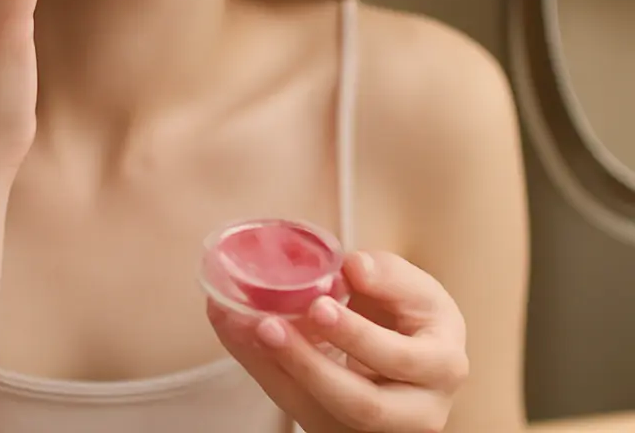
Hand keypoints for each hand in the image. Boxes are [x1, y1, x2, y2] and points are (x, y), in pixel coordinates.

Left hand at [209, 251, 468, 432]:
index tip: (318, 301)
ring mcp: (377, 431)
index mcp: (442, 365)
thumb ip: (386, 274)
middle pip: (363, 405)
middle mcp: (418, 412)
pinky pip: (298, 407)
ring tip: (252, 328)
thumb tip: (353, 266)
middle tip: (269, 324)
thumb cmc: (410, 316)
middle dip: (312, 366)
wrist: (407, 356)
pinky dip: (266, 371)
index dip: (357, 335)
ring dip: (281, 372)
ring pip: (325, 416)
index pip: (401, 358)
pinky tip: (240, 334)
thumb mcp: (413, 289)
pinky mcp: (338, 430)